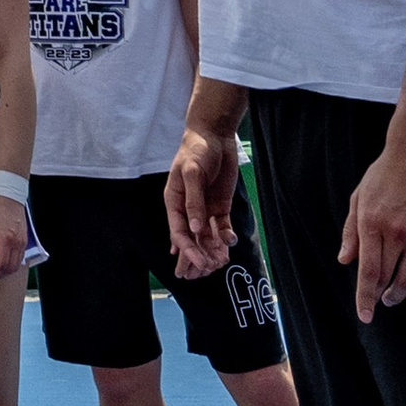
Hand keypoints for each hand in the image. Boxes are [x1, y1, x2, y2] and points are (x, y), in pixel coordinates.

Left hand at [0, 188, 30, 278]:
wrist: (10, 196)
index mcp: (6, 239)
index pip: (1, 264)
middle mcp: (17, 243)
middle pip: (10, 268)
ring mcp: (23, 243)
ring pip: (17, 266)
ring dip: (5, 271)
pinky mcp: (25, 241)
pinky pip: (20, 259)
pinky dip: (12, 264)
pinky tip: (2, 261)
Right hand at [165, 120, 237, 276]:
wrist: (215, 135)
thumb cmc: (197, 149)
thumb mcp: (192, 172)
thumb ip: (193, 200)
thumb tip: (194, 229)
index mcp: (175, 200)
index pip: (179, 230)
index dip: (187, 249)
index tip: (198, 262)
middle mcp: (189, 208)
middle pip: (192, 238)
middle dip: (198, 255)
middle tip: (208, 270)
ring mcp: (205, 208)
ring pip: (207, 237)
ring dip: (213, 250)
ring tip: (221, 262)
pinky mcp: (220, 206)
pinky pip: (221, 227)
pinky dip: (225, 237)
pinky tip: (230, 242)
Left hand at [341, 127, 405, 318]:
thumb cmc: (383, 176)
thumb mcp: (358, 198)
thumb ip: (351, 231)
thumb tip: (344, 260)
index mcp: (371, 222)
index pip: (368, 271)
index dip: (364, 297)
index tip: (364, 316)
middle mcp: (395, 232)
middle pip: (386, 278)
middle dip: (380, 294)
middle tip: (380, 299)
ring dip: (400, 293)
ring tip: (394, 295)